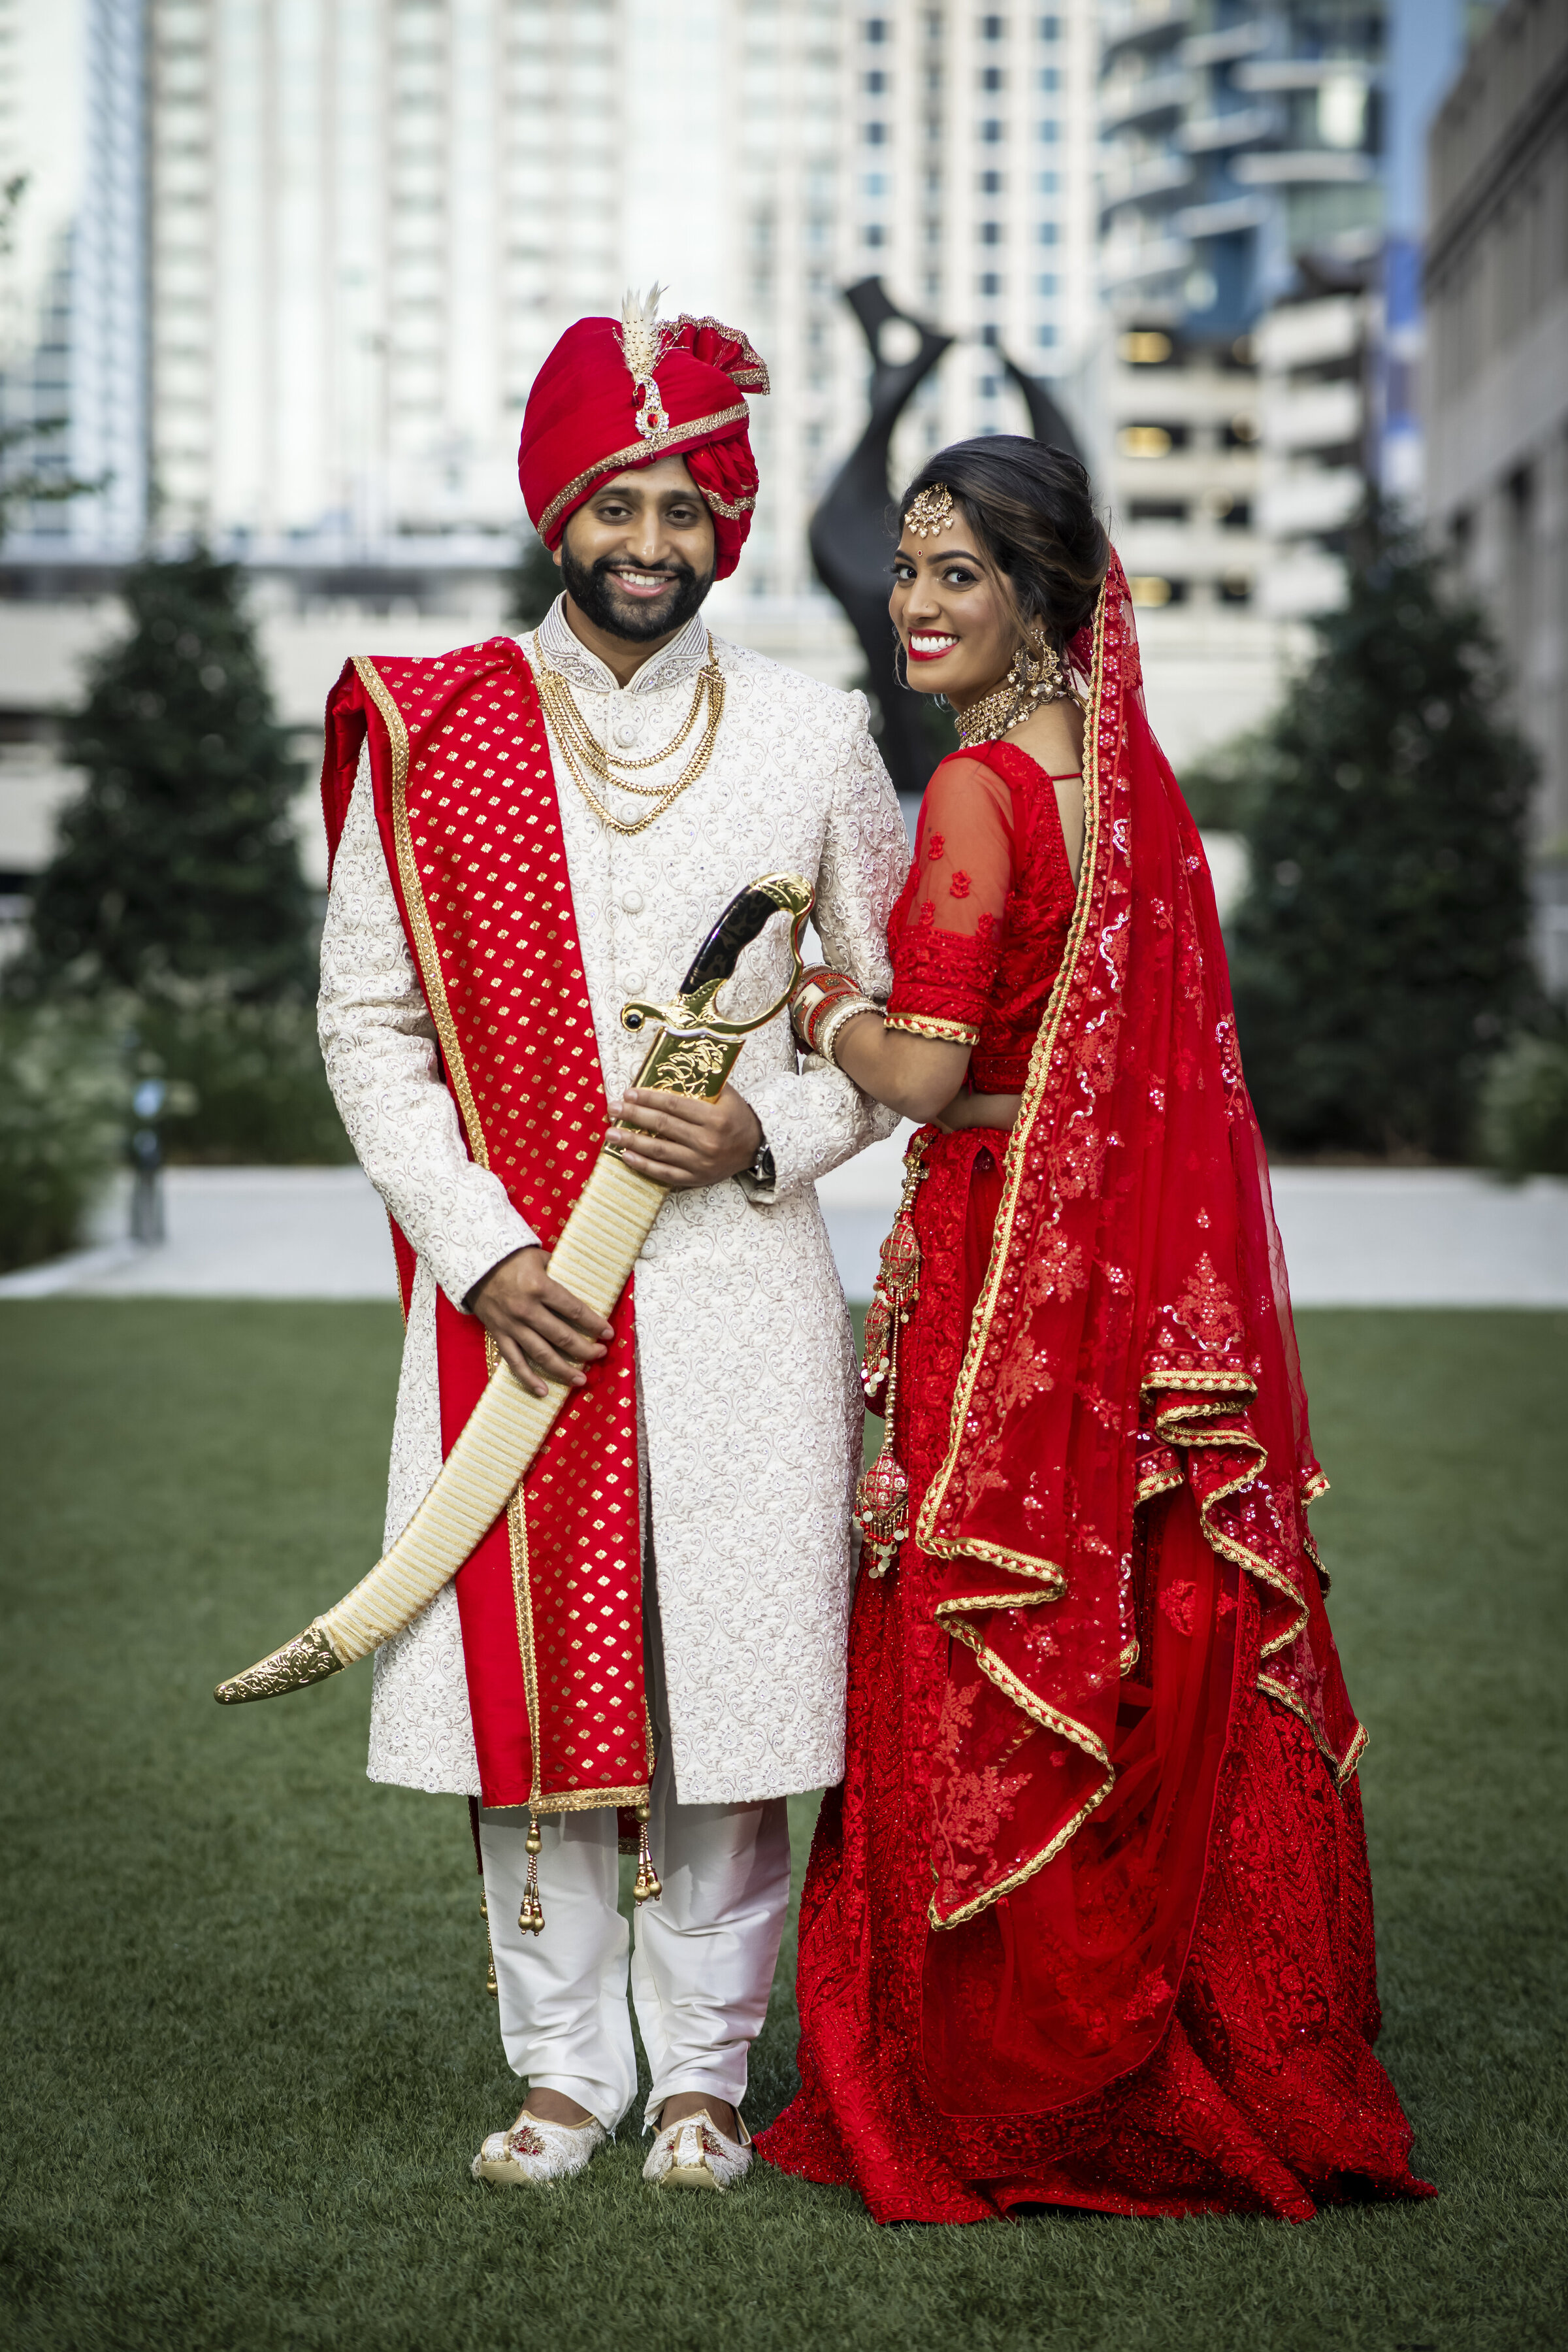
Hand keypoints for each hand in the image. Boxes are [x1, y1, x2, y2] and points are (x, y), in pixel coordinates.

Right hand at [468, 1247, 614, 1400]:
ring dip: (563, 1370)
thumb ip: (560, 1271)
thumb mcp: (539, 1257)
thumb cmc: (511, 1259)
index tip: (608, 1333)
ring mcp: (512, 1326)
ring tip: (580, 1379)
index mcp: (540, 1288)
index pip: (574, 1310)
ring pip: (541, 1355)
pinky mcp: (499, 1335)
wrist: (473, 1264)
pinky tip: (544, 1391)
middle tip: (600, 1354)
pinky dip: (528, 1379)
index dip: (594, 1323)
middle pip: (562, 1337)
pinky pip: (514, 1362)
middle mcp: (526, 1310)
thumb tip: (584, 1283)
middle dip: (585, 1349)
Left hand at [605, 1086, 761, 1190]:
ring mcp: (700, 1162)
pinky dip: (644, 1165)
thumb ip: (703, 1084)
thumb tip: (669, 1070)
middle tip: (613, 1109)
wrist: (756, 1148)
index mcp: (715, 1117)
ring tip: (611, 1134)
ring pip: (660, 1150)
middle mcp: (708, 1141)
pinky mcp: (696, 1178)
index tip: (628, 1093)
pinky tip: (626, 1156)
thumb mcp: (728, 1096)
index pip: (674, 1105)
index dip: (649, 1099)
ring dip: (631, 1141)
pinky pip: (665, 1173)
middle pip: (663, 1126)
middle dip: (634, 1116)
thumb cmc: (737, 1117)